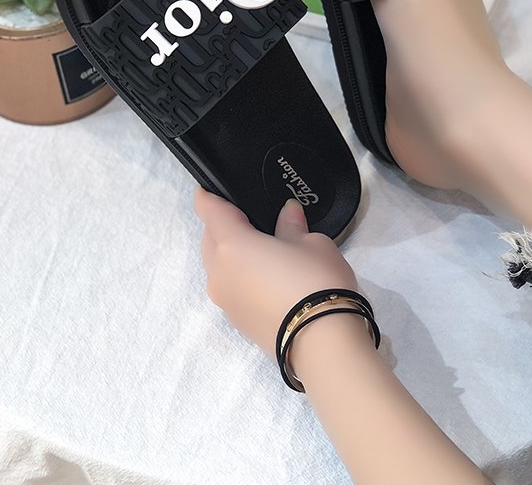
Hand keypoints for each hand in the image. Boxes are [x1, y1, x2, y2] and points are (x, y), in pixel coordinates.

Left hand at [195, 189, 359, 359]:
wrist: (323, 345)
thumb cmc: (315, 282)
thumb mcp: (312, 242)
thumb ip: (293, 225)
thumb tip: (288, 213)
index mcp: (231, 245)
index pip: (208, 210)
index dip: (210, 195)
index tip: (214, 187)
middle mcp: (219, 273)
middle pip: (210, 239)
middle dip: (222, 225)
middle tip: (249, 217)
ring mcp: (226, 302)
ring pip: (218, 267)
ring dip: (231, 254)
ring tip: (262, 248)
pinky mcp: (238, 322)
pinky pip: (231, 288)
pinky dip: (241, 277)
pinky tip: (267, 277)